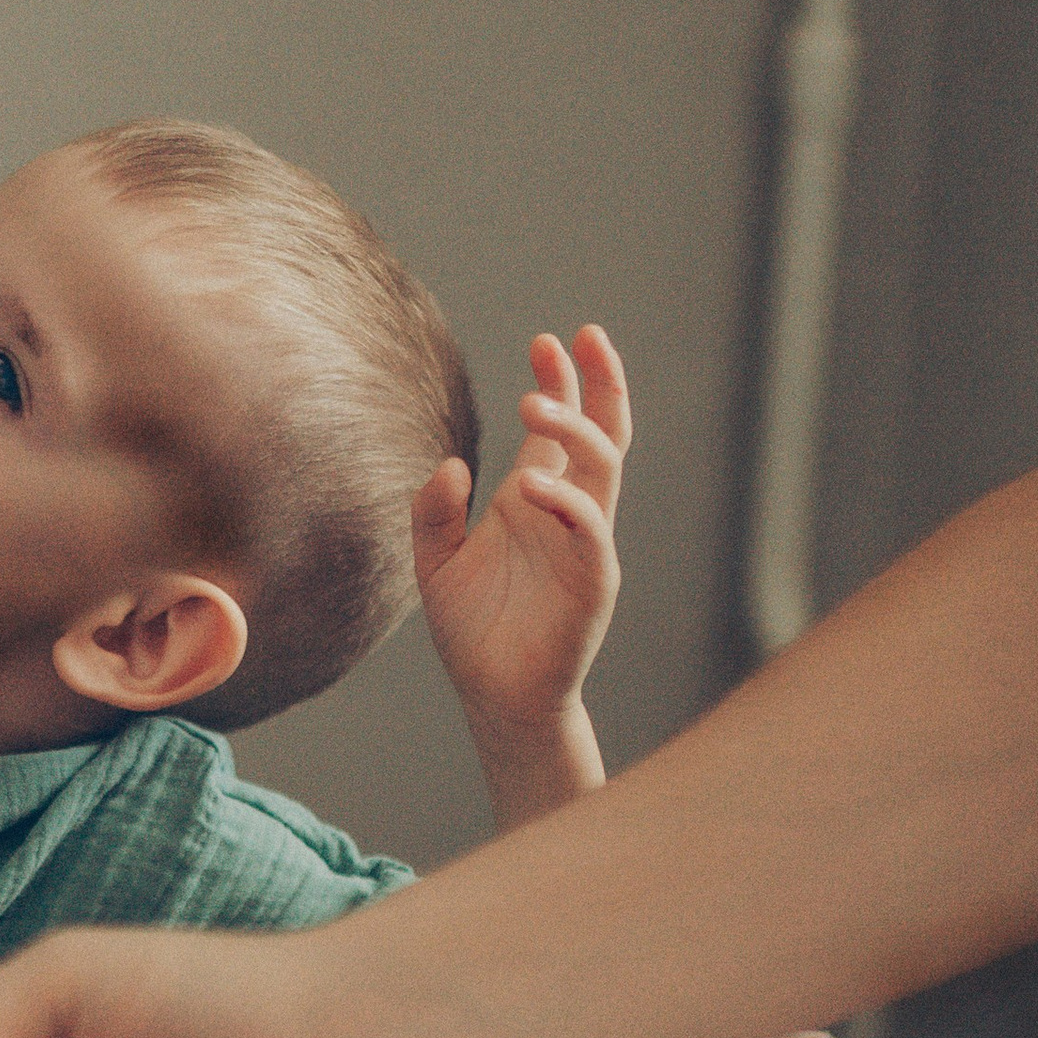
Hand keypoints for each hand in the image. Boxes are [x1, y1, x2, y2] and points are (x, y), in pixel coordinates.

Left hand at [411, 326, 630, 806]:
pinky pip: (592, 531)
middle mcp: (568, 513)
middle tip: (582, 339)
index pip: (563, 428)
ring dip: (575, 430)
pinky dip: (566, 502)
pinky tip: (530, 484)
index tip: (548, 341)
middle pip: (604, 434)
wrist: (496, 699)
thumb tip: (450, 464)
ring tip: (532, 403)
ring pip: (604, 470)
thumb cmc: (473, 631)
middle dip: (600, 385)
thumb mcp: (434, 560)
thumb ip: (433, 511)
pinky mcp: (592, 584)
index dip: (563, 382)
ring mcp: (586, 545)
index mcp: (535, 500)